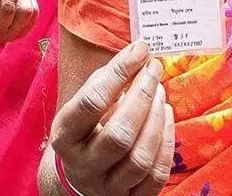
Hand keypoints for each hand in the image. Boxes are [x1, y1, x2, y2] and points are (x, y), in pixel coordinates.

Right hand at [50, 42, 174, 195]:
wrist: (78, 177)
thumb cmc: (85, 130)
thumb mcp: (82, 105)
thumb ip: (106, 81)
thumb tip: (139, 53)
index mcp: (65, 138)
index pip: (91, 103)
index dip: (118, 72)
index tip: (140, 49)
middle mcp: (83, 167)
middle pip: (119, 135)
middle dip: (142, 96)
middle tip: (154, 70)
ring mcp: (107, 188)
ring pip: (139, 159)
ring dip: (156, 120)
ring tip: (161, 93)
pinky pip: (156, 176)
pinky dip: (166, 143)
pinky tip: (166, 116)